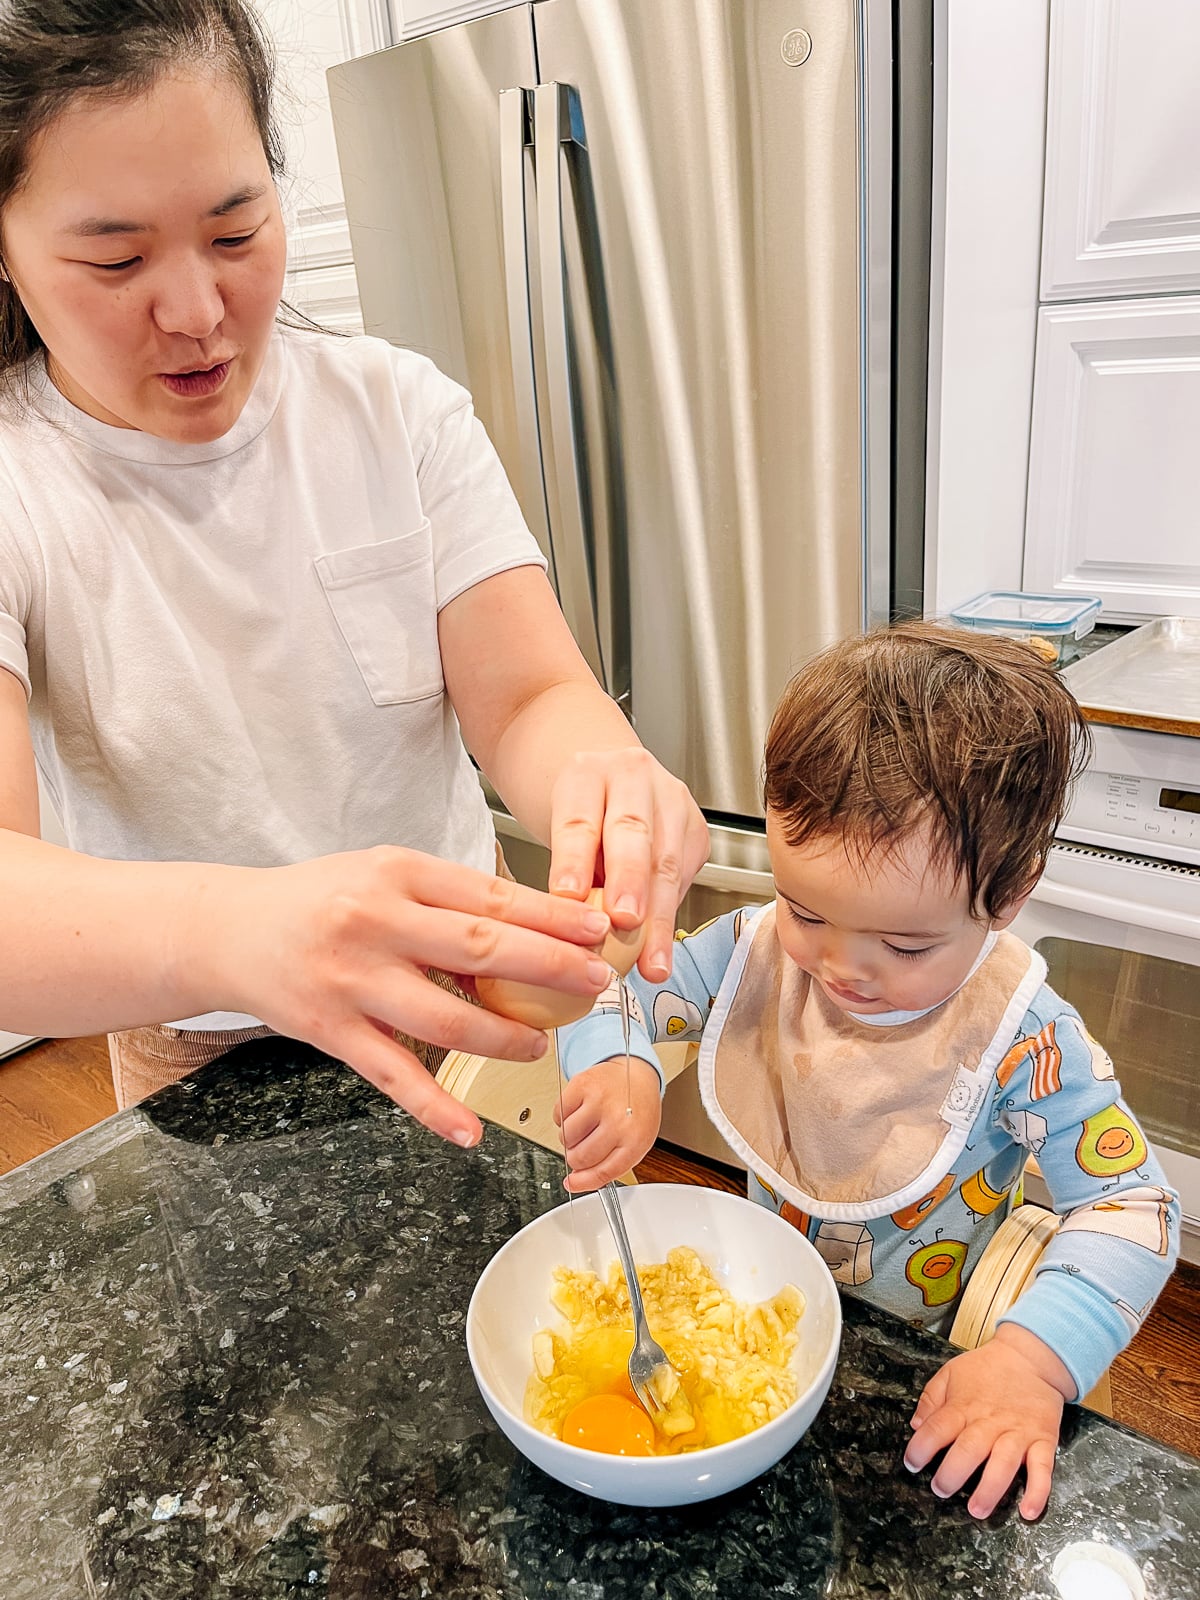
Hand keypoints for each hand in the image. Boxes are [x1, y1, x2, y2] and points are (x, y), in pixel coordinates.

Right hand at [184, 846, 615, 1148]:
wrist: (228, 929)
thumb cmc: (320, 897)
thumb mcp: (383, 872)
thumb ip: (447, 898)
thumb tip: (534, 928)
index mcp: (396, 873)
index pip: (489, 896)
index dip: (551, 916)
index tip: (599, 929)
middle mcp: (373, 922)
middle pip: (478, 950)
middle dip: (549, 968)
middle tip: (595, 984)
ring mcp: (350, 980)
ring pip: (444, 1019)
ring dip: (503, 1038)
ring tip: (539, 1046)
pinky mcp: (328, 1030)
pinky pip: (392, 1075)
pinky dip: (433, 1107)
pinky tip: (469, 1130)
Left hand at [546, 748, 707, 981]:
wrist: (606, 787)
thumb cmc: (578, 816)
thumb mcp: (556, 831)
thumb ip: (567, 871)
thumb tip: (572, 930)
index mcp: (585, 773)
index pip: (579, 820)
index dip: (574, 861)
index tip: (568, 897)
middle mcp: (632, 776)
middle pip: (633, 832)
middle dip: (630, 881)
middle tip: (624, 921)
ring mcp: (671, 797)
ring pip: (667, 860)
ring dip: (660, 915)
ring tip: (651, 961)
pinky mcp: (695, 826)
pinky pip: (685, 874)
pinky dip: (671, 912)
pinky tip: (661, 944)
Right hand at [553, 1055, 661, 1190]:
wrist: (636, 1074)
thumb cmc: (636, 1111)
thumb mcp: (634, 1142)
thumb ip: (608, 1165)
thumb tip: (575, 1181)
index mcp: (635, 1140)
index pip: (603, 1172)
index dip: (583, 1182)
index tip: (571, 1184)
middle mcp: (618, 1121)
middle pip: (580, 1157)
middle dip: (576, 1157)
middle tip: (584, 1146)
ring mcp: (599, 1101)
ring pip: (566, 1137)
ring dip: (569, 1137)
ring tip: (584, 1126)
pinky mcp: (583, 1085)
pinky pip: (558, 1114)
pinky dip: (563, 1116)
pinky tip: (579, 1111)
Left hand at [903, 1324, 1073, 1519]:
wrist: (1031, 1357)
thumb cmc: (987, 1368)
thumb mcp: (951, 1373)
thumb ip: (931, 1399)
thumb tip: (916, 1426)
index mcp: (964, 1406)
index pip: (938, 1428)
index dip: (922, 1447)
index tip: (912, 1463)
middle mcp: (989, 1422)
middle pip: (969, 1450)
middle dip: (952, 1474)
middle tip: (941, 1490)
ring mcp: (1017, 1433)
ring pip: (1003, 1464)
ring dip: (989, 1489)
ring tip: (977, 1510)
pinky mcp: (1042, 1440)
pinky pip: (1042, 1469)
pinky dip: (1037, 1492)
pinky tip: (1028, 1511)